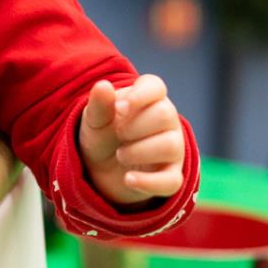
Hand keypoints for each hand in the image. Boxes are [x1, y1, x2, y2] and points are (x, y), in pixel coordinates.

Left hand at [78, 74, 184, 205]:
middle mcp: (167, 121)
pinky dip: (148, 182)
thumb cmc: (102, 136)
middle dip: (134, 126)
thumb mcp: (94, 120)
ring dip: (138, 152)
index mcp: (149, 99)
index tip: (119, 108)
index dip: (139, 95)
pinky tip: (128, 179)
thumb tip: (103, 85)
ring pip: (170, 146)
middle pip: (165, 114)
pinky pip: (172, 181)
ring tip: (120, 155)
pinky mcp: (171, 176)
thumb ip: (99, 104)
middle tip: (118, 134)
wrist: (100, 171)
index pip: (155, 87)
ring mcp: (173, 149)